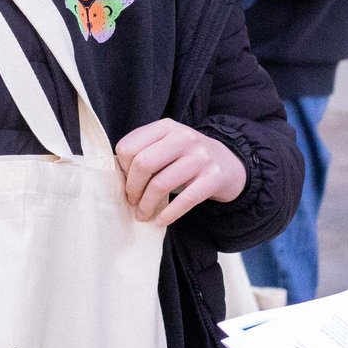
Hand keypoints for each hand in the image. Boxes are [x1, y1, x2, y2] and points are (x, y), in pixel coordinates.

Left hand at [115, 118, 247, 224]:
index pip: (129, 146)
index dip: (122, 168)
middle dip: (132, 188)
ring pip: (161, 184)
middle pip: (143, 164)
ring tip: (142, 214)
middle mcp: (184, 137)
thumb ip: (145, 152)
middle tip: (132, 201)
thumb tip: (117, 177)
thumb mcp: (168, 145)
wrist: (230, 164)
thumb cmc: (188, 158)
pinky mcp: (214, 177)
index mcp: (166, 127)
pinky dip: (168, 214)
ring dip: (147, 205)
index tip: (126, 181)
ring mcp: (201, 157)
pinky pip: (185, 200)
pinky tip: (161, 220)